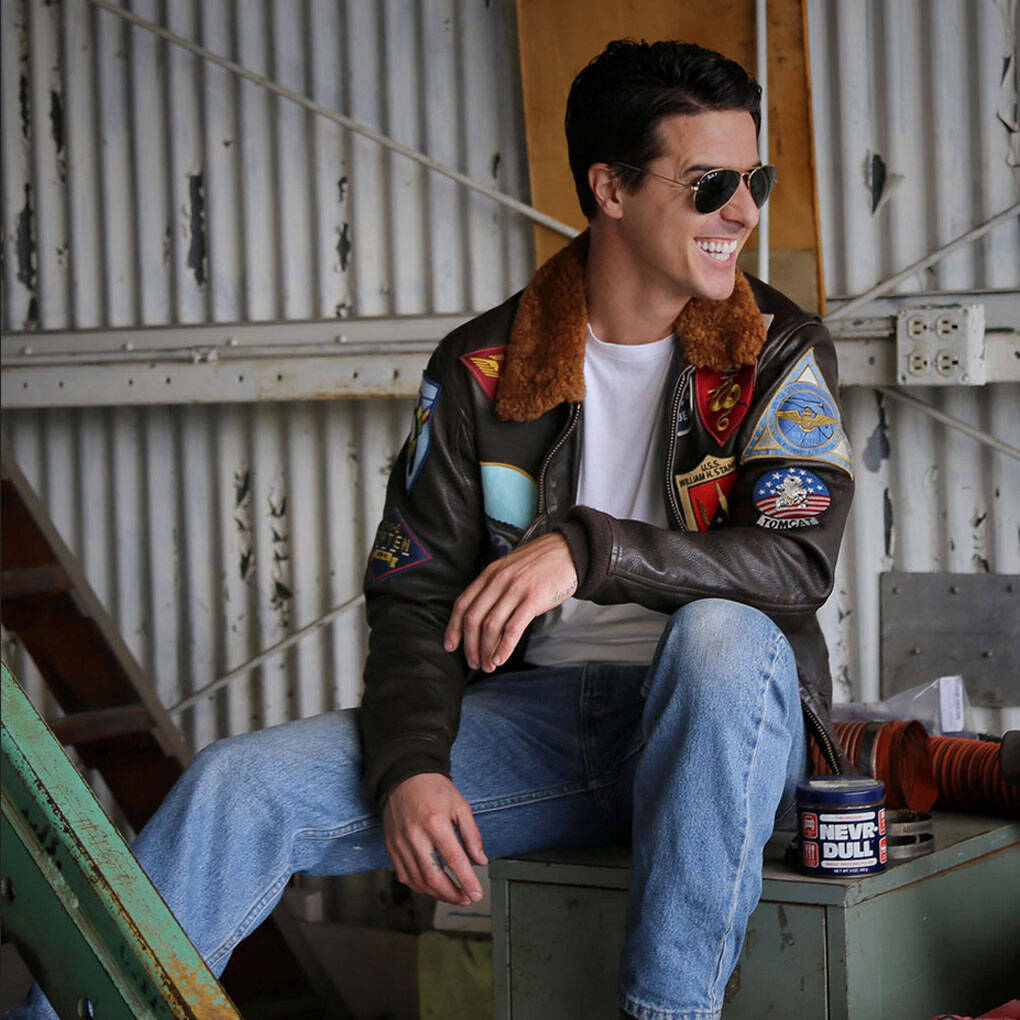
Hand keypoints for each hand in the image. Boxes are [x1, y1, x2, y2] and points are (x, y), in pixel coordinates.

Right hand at [383, 773, 487, 905]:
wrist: (404, 776)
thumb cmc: (434, 789)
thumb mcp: (460, 805)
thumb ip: (472, 834)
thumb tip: (480, 860)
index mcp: (436, 823)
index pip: (454, 860)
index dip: (467, 881)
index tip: (477, 894)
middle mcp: (415, 836)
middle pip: (434, 877)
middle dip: (453, 894)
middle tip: (467, 899)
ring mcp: (401, 843)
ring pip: (419, 881)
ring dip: (438, 894)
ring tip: (454, 895)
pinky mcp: (392, 847)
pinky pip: (405, 876)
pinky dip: (420, 887)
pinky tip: (432, 887)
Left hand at [444, 532, 577, 671]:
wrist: (570, 551)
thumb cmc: (541, 563)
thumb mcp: (510, 567)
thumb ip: (495, 585)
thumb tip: (482, 614)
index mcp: (490, 573)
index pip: (463, 604)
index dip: (453, 628)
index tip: (450, 646)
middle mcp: (498, 581)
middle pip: (473, 619)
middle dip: (469, 645)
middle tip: (473, 663)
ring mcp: (515, 589)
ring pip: (491, 626)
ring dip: (486, 650)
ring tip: (488, 665)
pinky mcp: (533, 599)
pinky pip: (513, 628)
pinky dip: (504, 647)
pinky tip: (500, 658)